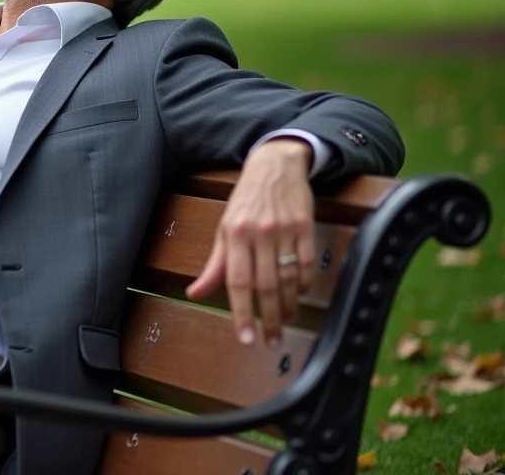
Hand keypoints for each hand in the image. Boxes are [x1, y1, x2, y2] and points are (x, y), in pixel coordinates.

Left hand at [185, 140, 315, 348]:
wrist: (275, 165)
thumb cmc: (245, 201)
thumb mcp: (224, 228)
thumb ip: (215, 265)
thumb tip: (195, 293)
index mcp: (234, 234)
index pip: (238, 282)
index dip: (242, 313)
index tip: (246, 337)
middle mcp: (260, 233)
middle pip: (267, 286)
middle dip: (270, 318)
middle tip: (270, 340)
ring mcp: (285, 230)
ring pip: (290, 278)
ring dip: (290, 306)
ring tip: (286, 321)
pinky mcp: (305, 226)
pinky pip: (308, 263)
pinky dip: (305, 284)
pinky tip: (300, 294)